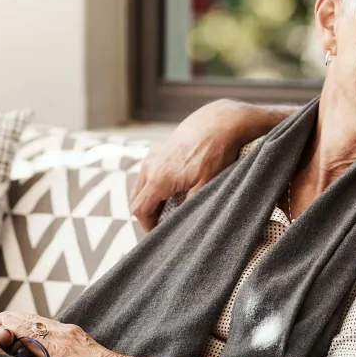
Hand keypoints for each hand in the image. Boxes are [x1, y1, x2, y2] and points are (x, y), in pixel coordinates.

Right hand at [130, 99, 244, 231]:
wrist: (219, 123)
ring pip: (141, 185)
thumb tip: (180, 225)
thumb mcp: (206, 186)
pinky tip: (173, 189)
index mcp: (158, 178)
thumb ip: (189, 207)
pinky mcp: (159, 149)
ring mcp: (152, 155)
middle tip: (165, 223)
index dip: (147, 226)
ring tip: (170, 208)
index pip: (140, 210)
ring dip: (151, 199)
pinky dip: (154, 185)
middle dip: (148, 213)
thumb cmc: (215, 154)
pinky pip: (149, 172)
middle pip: (137, 199)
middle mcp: (150, 166)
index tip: (159, 233)